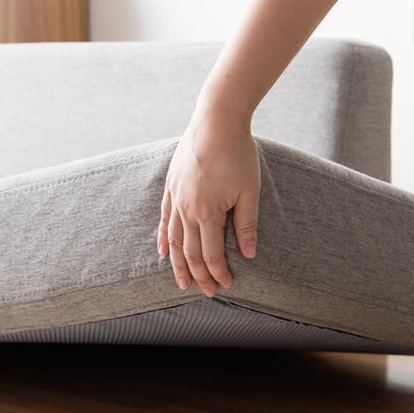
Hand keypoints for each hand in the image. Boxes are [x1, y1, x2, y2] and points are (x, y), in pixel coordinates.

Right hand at [157, 110, 260, 296]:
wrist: (216, 120)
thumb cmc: (238, 153)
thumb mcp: (250, 191)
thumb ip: (246, 225)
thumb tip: (248, 255)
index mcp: (208, 213)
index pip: (211, 254)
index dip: (219, 273)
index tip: (227, 284)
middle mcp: (187, 210)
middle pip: (190, 253)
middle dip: (199, 276)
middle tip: (208, 292)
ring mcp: (176, 198)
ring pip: (174, 241)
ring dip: (178, 265)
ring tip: (182, 282)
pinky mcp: (171, 186)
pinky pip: (164, 219)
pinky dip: (164, 238)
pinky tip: (163, 252)